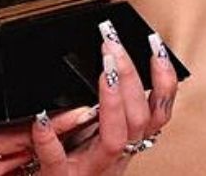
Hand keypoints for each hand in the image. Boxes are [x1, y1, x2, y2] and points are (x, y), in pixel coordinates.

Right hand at [0, 75, 92, 174]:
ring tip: (90, 120)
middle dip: (66, 131)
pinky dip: (40, 158)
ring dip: (58, 145)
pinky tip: (59, 143)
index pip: (13, 137)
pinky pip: (17, 173)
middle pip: (32, 150)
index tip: (78, 108)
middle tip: (98, 107)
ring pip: (30, 163)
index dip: (49, 124)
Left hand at [25, 23, 178, 174]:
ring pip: (114, 139)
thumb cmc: (72, 162)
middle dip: (130, 76)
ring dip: (112, 101)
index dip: (163, 80)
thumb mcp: (94, 133)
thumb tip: (108, 60)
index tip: (155, 44)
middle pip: (138, 119)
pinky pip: (57, 160)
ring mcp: (90, 169)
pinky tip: (41, 117)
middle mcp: (115, 157)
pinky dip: (50, 138)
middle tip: (114, 42)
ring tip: (104, 69)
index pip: (157, 111)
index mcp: (126, 142)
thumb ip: (104, 107)